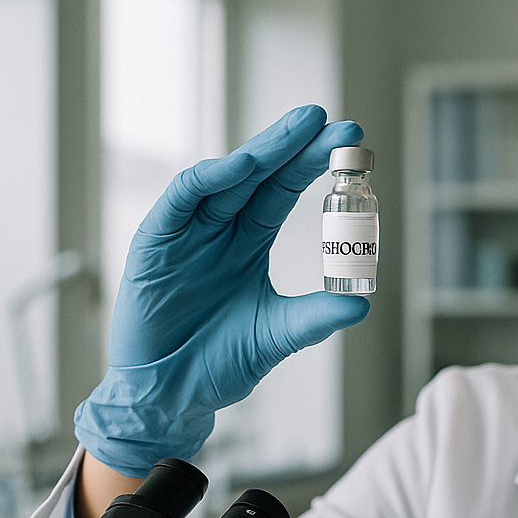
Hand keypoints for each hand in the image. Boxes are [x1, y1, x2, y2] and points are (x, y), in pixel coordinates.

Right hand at [74, 105, 369, 476]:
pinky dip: (211, 180)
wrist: (171, 397)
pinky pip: (181, 201)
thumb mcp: (276, 336)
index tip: (351, 144)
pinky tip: (243, 166)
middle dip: (293, 145)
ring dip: (261, 152)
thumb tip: (363, 303)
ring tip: (297, 131)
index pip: (283, 191)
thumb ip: (315, 317)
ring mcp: (186, 234)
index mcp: (247, 244)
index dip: (313, 165)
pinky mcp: (155, 244)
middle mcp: (218, 230)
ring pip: (225, 178)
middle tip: (329, 119)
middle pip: (259, 175)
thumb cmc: (219, 364)